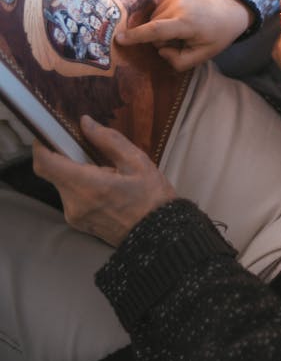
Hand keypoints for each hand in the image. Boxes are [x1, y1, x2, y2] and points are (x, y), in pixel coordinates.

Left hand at [32, 116, 175, 246]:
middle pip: (53, 172)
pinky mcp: (78, 223)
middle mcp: (74, 202)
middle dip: (67, 158)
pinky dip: (81, 187)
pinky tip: (105, 188)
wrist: (160, 237)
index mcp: (87, 185)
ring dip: (76, 173)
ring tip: (106, 173)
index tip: (50, 133)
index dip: (41, 145)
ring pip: (63, 184)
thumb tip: (85, 123)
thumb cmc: (153, 198)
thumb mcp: (138, 162)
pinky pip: (71, 198)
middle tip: (90, 150)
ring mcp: (74, 216)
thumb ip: (109, 140)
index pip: (45, 162)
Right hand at [117, 0, 252, 71]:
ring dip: (166, 26)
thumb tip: (160, 51)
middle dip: (165, 38)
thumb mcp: (204, 54)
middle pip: (155, 29)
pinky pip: (161, 7)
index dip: (136, 36)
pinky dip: (169, 15)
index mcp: (187, 22)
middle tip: (186, 38)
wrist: (233, 7)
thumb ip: (180, 61)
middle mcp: (179, 4)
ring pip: (156, 18)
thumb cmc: (218, 34)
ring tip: (187, 25)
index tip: (119, 39)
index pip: (156, 31)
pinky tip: (185, 15)